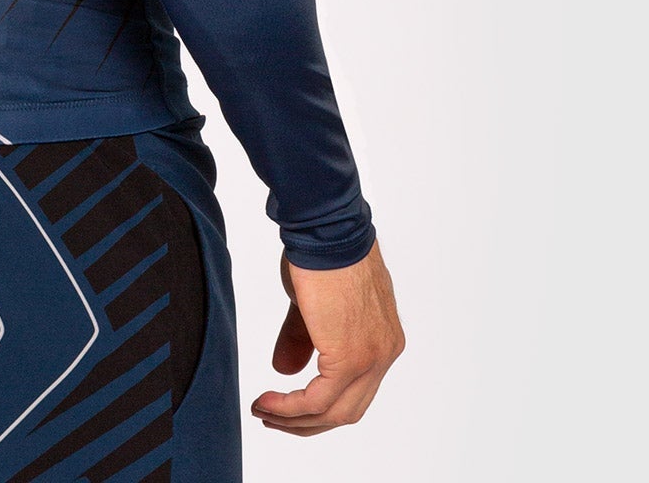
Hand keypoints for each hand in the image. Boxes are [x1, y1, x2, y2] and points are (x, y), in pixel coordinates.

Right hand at [250, 242, 403, 435]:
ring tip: (263, 412)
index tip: (289, 405)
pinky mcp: (350, 357)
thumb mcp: (311, 303)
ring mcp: (371, 357)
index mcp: (383, 339)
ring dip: (295, 418)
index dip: (320, 403)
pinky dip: (291, 408)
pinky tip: (269, 403)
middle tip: (273, 417)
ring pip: (335, 411)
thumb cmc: (320, 251)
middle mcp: (385, 352)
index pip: (355, 389)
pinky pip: (319, 399)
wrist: (325, 229)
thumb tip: (284, 370)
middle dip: (307, 420)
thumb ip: (303, 339)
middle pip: (348, 409)